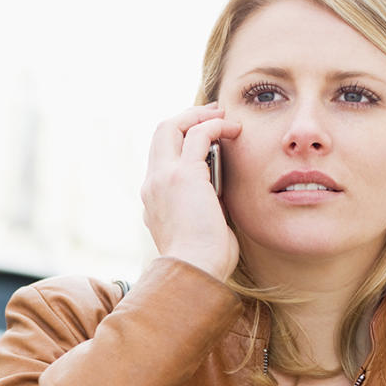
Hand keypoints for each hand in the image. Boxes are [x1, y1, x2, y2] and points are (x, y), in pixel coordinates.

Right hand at [141, 103, 241, 280]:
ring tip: (224, 116)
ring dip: (199, 115)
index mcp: (154, 199)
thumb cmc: (204, 261)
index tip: (206, 136)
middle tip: (213, 114)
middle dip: (186, 118)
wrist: (195, 271)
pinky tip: (233, 128)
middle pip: (159, 134)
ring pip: (170, 126)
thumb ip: (204, 208)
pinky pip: (197, 135)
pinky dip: (215, 125)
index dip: (181, 140)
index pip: (161, 157)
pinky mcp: (182, 175)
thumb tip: (220, 197)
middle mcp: (152, 184)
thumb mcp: (200, 229)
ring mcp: (163, 178)